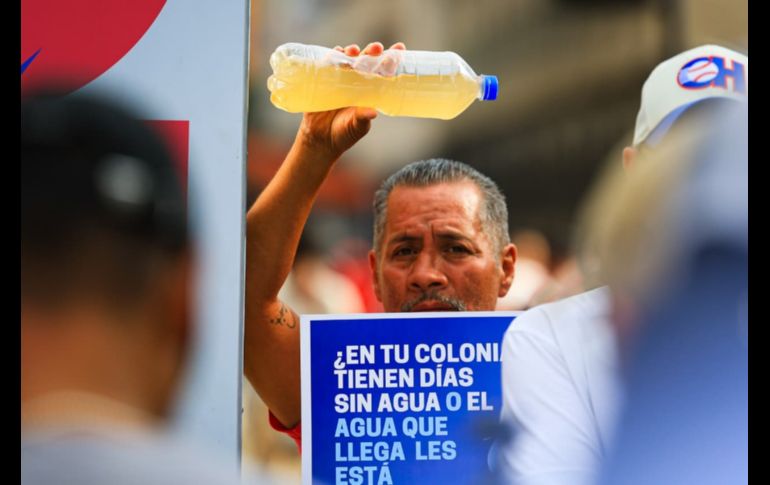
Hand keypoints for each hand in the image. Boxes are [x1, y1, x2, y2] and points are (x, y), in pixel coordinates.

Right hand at [296, 42, 405, 160]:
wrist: (320, 140)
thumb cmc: (344, 134)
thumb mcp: (356, 127)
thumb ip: (362, 118)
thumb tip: (372, 112)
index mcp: (369, 91)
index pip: (382, 72)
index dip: (390, 59)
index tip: (400, 49)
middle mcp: (356, 82)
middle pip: (366, 61)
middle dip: (372, 51)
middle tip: (377, 48)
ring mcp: (339, 80)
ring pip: (347, 59)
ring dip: (352, 51)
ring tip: (354, 51)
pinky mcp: (323, 80)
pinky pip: (327, 64)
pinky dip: (331, 56)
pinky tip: (336, 52)